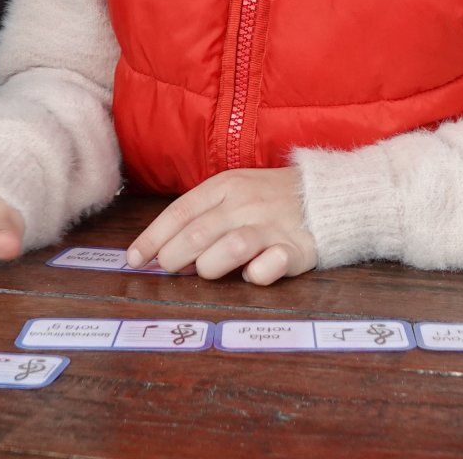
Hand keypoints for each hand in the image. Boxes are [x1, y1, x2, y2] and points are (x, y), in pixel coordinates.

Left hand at [126, 167, 317, 284]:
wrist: (329, 194)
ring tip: (209, 271)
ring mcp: (272, 225)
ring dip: (209, 266)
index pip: (179, 212)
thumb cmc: (272, 198)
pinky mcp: (297, 249)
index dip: (152, 238)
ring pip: (228, 247)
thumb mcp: (235, 193)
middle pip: (196, 233)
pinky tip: (251, 274)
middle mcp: (245, 203)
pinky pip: (269, 266)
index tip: (133, 261)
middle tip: (169, 270)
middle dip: (173, 257)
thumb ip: (203, 217)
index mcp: (225, 186)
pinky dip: (255, 274)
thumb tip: (163, 251)